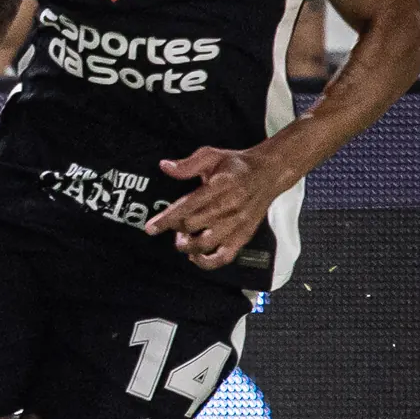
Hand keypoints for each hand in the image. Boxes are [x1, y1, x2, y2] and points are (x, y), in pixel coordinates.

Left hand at [144, 146, 292, 271]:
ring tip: (182, 240)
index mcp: (220, 186)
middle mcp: (229, 207)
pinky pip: (225, 256)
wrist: (268, 173)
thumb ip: (187, 164)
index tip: (151, 228)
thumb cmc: (237, 165)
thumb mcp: (211, 155)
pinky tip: (196, 257)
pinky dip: (208, 262)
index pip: (187, 206)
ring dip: (188, 246)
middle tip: (170, 226)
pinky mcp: (244, 235)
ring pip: (206, 243)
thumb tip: (165, 167)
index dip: (166, 219)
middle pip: (193, 225)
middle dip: (176, 229)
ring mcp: (238, 223)